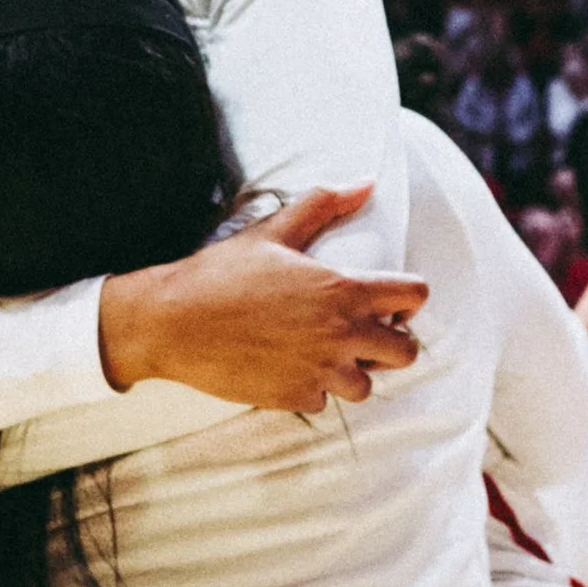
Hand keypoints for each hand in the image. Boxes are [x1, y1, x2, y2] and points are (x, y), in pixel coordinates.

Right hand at [98, 184, 427, 418]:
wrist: (173, 323)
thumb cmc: (221, 273)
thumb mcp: (274, 232)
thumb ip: (324, 206)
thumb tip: (365, 184)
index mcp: (342, 290)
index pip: (414, 295)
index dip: (410, 296)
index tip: (392, 299)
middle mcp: (340, 335)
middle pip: (406, 352)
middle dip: (394, 342)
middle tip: (368, 333)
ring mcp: (319, 372)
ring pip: (366, 386)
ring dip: (354, 371)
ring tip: (327, 353)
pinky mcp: (294, 398)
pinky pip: (324, 402)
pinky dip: (314, 388)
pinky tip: (291, 367)